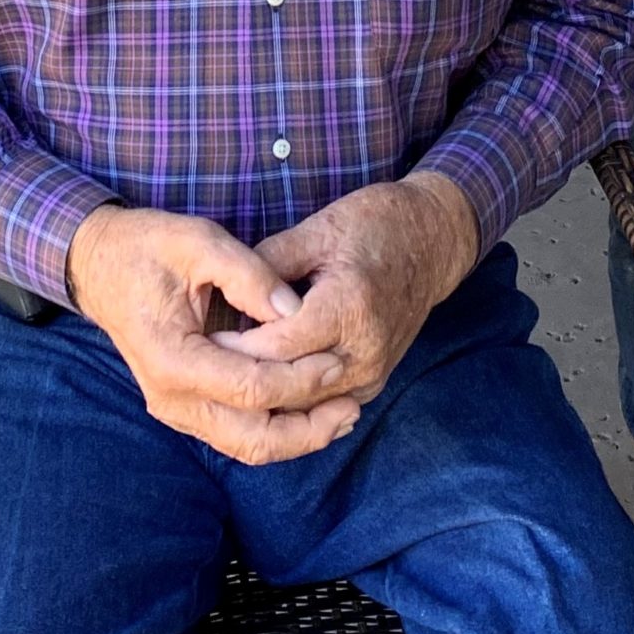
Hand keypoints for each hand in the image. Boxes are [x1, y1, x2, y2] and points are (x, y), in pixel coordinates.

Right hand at [64, 204, 362, 464]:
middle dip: (308, 427)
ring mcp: (175, 409)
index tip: (338, 360)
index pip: (251, 387)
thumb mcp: (198, 240)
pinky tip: (311, 413)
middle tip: (352, 404)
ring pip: (247, 447)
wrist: (100, 265)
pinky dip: (276, 430)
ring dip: (298, 437)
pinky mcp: (185, 408)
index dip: (300, 378)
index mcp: (173, 358)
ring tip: (343, 415)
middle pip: (253, 438)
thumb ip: (248, 274)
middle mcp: (171, 397)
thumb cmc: (146, 247)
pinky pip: (237, 436)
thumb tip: (295, 310)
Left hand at [226, 173, 478, 407]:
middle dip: (244, 381)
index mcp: (348, 308)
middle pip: (291, 388)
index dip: (236, 349)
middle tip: (202, 371)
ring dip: (264, 399)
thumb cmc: (375, 225)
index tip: (202, 343)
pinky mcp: (372, 382)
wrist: (432, 242)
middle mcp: (364, 350)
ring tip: (221, 384)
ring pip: (305, 408)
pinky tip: (256, 390)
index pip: (279, 347)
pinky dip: (290, 403)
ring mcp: (372, 372)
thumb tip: (225, 294)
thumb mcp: (318, 229)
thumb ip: (269, 264)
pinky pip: (323, 406)